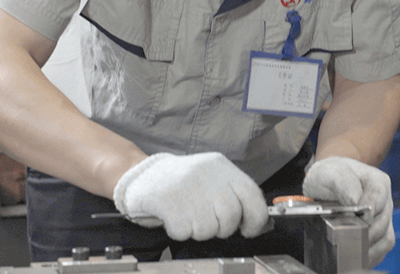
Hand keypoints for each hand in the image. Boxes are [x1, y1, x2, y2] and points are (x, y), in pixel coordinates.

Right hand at [113, 152, 267, 240]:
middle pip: (231, 216)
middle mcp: (208, 176)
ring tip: (188, 216)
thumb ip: (233, 194)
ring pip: (209, 230)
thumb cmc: (180, 181)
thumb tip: (258, 221)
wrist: (142, 175)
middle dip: (223, 228)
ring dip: (198, 231)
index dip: (256, 219)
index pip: (252, 195)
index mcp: (221, 167)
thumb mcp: (211, 177)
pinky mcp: (170, 204)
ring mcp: (189, 189)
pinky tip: (174, 217)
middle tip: (208, 222)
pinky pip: (185, 233)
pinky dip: (179, 231)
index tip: (251, 230)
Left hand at [303, 156, 394, 266]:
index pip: (378, 199)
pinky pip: (383, 246)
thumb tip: (355, 202)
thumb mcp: (331, 173)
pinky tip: (357, 253)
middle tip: (346, 237)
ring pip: (386, 237)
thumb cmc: (330, 175)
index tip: (352, 220)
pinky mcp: (381, 231)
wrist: (328, 181)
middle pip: (382, 222)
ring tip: (351, 248)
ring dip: (369, 246)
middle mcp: (385, 200)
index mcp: (377, 181)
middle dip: (364, 232)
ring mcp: (384, 216)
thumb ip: (344, 184)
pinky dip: (371, 253)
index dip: (365, 213)